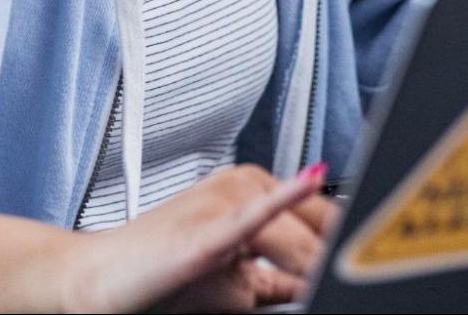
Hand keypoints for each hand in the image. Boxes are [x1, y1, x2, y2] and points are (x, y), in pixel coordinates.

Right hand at [63, 163, 336, 312]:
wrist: (98, 282)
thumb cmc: (160, 280)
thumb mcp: (235, 281)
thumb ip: (279, 281)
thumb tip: (319, 285)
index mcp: (254, 188)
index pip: (324, 218)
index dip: (347, 249)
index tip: (369, 264)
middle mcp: (243, 183)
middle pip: (317, 233)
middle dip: (335, 261)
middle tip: (356, 278)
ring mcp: (224, 201)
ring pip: (297, 242)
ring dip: (316, 267)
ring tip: (326, 282)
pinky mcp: (207, 231)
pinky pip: (254, 213)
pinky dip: (284, 199)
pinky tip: (309, 181)